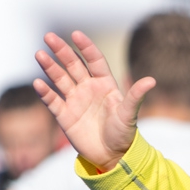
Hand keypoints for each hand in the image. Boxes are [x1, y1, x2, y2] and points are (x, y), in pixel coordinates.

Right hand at [32, 31, 155, 172]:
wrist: (113, 155)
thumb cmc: (124, 133)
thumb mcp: (129, 114)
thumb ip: (136, 96)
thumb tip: (151, 80)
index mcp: (105, 84)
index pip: (94, 60)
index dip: (86, 47)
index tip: (76, 34)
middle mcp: (88, 88)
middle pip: (73, 65)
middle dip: (62, 51)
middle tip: (49, 37)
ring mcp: (75, 100)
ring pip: (60, 79)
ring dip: (49, 67)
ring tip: (39, 54)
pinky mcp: (64, 115)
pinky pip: (53, 101)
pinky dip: (45, 92)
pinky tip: (38, 83)